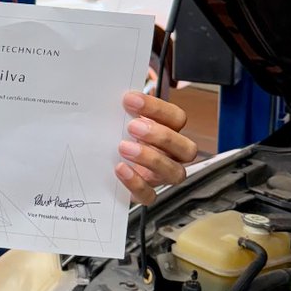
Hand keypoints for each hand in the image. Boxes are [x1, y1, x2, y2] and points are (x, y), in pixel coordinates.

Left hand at [115, 91, 197, 206]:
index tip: (129, 99)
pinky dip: (136, 183)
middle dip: (161, 136)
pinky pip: (150, 195)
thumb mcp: (122, 120)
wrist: (105, 165)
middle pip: (186, 148)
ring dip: (151, 159)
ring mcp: (162, 176)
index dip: (156, 108)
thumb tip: (107, 96)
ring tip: (124, 147)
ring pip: (174, 172)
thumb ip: (123, 110)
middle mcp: (172, 155)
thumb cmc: (119, 135)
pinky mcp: (146, 193)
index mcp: (170, 131)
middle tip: (133, 126)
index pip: (177, 118)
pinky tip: (120, 169)